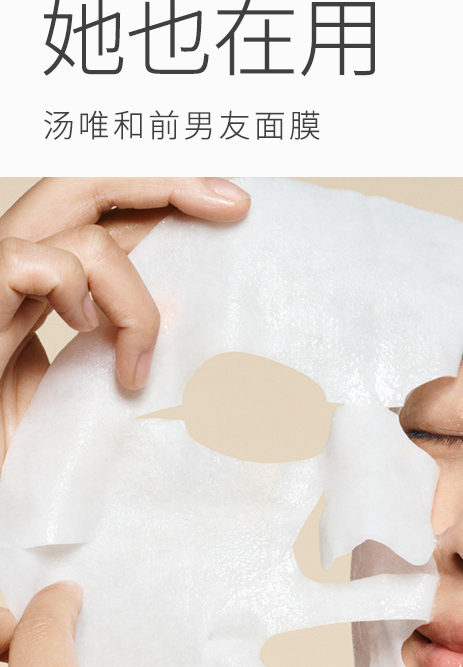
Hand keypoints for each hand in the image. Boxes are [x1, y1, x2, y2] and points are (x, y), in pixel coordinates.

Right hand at [0, 177, 249, 464]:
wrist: (1, 488)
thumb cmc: (21, 453)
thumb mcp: (83, 395)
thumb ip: (119, 354)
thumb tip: (191, 345)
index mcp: (35, 282)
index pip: (100, 210)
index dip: (160, 193)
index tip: (229, 206)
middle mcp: (11, 265)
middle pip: (87, 179)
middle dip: (168, 179)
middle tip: (235, 205)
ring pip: (85, 227)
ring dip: (134, 296)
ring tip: (136, 363)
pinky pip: (42, 261)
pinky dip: (79, 296)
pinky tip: (83, 340)